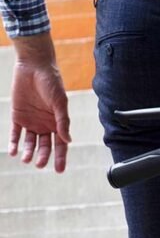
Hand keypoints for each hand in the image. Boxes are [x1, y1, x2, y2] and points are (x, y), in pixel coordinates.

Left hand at [9, 33, 70, 171]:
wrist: (34, 67)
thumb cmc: (51, 83)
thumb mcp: (60, 103)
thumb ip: (62, 122)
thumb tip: (68, 140)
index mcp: (58, 123)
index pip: (60, 145)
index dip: (60, 158)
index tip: (59, 170)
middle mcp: (45, 124)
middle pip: (45, 146)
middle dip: (43, 157)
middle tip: (40, 165)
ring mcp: (31, 121)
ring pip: (30, 142)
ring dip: (28, 152)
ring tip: (25, 159)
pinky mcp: (18, 116)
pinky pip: (15, 132)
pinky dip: (14, 142)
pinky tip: (13, 151)